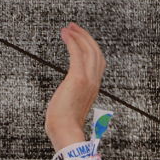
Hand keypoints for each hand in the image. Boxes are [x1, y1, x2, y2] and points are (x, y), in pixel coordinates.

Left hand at [45, 23, 105, 150]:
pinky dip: (71, 42)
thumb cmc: (63, 125)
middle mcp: (94, 81)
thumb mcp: (69, 106)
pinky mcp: (77, 78)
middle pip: (95, 51)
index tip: (78, 39)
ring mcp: (87, 80)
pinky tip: (65, 34)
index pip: (97, 61)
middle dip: (84, 37)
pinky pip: (77, 53)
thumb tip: (63, 98)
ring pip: (88, 49)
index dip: (90, 47)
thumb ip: (70, 96)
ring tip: (67, 28)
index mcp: (93, 88)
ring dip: (78, 36)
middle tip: (72, 27)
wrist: (65, 132)